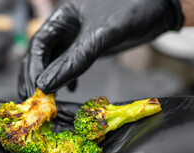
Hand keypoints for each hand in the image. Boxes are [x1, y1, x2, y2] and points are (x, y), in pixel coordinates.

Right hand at [18, 0, 183, 98]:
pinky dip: (67, 78)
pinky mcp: (89, 47)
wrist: (161, 7)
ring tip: (47, 101)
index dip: (34, 69)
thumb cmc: (132, 8)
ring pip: (55, 62)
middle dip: (36, 77)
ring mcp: (77, 38)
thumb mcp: (101, 35)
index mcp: (63, 17)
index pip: (38, 45)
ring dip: (50, 81)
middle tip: (32, 100)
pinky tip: (69, 89)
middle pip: (41, 55)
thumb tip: (46, 85)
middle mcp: (66, 28)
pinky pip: (70, 64)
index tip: (35, 90)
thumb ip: (74, 60)